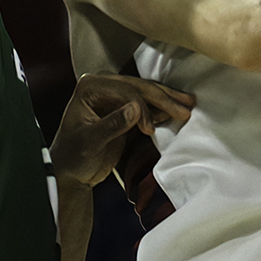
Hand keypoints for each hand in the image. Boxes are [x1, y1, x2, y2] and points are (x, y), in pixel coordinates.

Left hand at [50, 74, 194, 187]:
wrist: (72, 173)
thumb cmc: (74, 157)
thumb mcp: (91, 142)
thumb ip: (113, 124)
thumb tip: (136, 108)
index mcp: (90, 88)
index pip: (124, 90)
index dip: (141, 106)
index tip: (148, 129)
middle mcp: (102, 87)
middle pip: (139, 88)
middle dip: (163, 98)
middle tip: (186, 107)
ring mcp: (114, 97)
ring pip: (146, 94)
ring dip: (167, 101)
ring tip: (188, 105)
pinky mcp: (124, 111)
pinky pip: (146, 107)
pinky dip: (161, 111)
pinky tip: (175, 114)